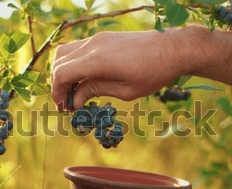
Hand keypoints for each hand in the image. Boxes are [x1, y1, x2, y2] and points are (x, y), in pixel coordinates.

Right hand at [52, 28, 198, 110]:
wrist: (174, 48)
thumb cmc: (154, 72)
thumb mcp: (126, 91)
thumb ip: (96, 91)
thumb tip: (75, 100)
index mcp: (98, 60)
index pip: (62, 73)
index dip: (57, 92)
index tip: (63, 107)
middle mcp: (93, 45)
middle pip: (59, 61)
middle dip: (58, 83)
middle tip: (66, 103)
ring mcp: (98, 38)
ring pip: (66, 52)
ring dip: (65, 72)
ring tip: (74, 91)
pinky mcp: (104, 37)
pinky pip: (79, 49)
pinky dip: (75, 64)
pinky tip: (85, 79)